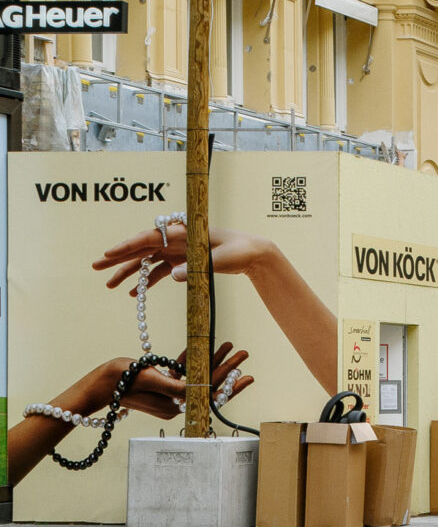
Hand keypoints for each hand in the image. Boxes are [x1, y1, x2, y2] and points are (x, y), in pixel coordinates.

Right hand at [93, 221, 278, 292]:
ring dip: (128, 272)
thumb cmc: (239, 250)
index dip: (126, 246)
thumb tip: (172, 275)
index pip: (148, 238)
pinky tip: (134, 293)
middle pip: (141, 248)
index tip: (107, 255)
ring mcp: (178, 251)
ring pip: (147, 261)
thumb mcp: (218, 259)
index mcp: (182, 233)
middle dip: (117, 258)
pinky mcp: (183, 262)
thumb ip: (195, 267)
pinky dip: (146, 281)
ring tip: (109, 285)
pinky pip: (159, 271)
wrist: (253, 254)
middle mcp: (176, 240)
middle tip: (95, 267)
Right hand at [119, 343, 252, 419]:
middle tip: (245, 353)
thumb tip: (200, 388)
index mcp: (174, 405)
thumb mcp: (150, 379)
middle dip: (227, 369)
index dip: (230, 385)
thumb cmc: (121, 380)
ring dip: (214, 361)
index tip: (247, 375)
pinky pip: (184, 372)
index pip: (209, 395)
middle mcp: (175, 402)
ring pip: (198, 376)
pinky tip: (205, 349)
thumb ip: (175, 385)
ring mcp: (169, 393)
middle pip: (208, 384)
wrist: (98, 383)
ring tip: (231, 346)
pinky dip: (194, 360)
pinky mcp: (163, 383)